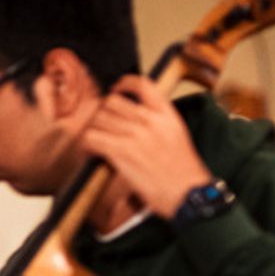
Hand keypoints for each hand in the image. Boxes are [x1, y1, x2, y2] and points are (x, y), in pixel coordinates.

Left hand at [79, 75, 212, 218]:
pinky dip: (87, 144)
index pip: (142, 84)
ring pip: (99, 119)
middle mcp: (149, 120)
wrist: (186, 191)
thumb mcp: (176, 134)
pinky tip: (92, 151)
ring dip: (94, 129)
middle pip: (112, 102)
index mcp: (166, 113)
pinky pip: (92, 138)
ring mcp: (135, 135)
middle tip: (102, 125)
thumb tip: (133, 116)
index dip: (124, 84)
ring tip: (97, 140)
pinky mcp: (122, 151)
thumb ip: (157, 121)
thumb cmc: (181, 169)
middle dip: (103, 113)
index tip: (115, 89)